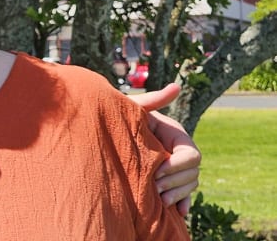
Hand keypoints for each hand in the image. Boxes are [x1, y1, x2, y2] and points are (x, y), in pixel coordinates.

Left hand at [128, 83, 200, 215]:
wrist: (106, 131)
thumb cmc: (118, 117)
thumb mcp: (133, 109)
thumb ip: (153, 100)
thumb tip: (177, 86)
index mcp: (176, 134)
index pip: (191, 155)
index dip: (176, 166)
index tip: (156, 172)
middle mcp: (180, 150)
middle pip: (193, 173)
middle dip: (175, 182)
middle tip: (154, 190)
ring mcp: (176, 166)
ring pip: (190, 184)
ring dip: (177, 194)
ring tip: (160, 201)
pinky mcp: (169, 179)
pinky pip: (184, 194)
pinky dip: (182, 202)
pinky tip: (178, 212)